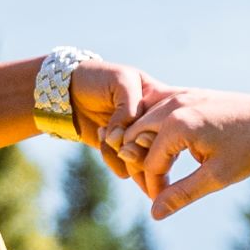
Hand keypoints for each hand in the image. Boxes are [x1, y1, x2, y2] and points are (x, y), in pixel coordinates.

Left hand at [65, 57, 164, 181]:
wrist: (71, 91)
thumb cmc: (100, 77)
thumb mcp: (121, 80)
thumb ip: (130, 107)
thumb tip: (121, 140)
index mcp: (164, 103)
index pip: (177, 124)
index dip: (164, 134)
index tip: (141, 131)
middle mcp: (156, 127)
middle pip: (165, 152)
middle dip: (142, 150)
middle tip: (120, 137)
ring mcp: (140, 143)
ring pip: (146, 166)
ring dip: (124, 155)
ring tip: (108, 135)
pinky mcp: (123, 156)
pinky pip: (126, 171)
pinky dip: (112, 159)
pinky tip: (102, 138)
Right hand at [122, 82, 249, 218]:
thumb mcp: (217, 176)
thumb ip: (182, 194)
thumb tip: (155, 213)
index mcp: (177, 125)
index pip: (148, 163)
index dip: (154, 188)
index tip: (165, 203)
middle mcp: (173, 105)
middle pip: (134, 139)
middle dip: (141, 166)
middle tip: (158, 187)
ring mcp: (179, 95)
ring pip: (141, 122)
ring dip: (144, 146)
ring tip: (163, 169)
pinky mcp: (186, 93)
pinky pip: (156, 110)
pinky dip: (153, 129)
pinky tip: (167, 147)